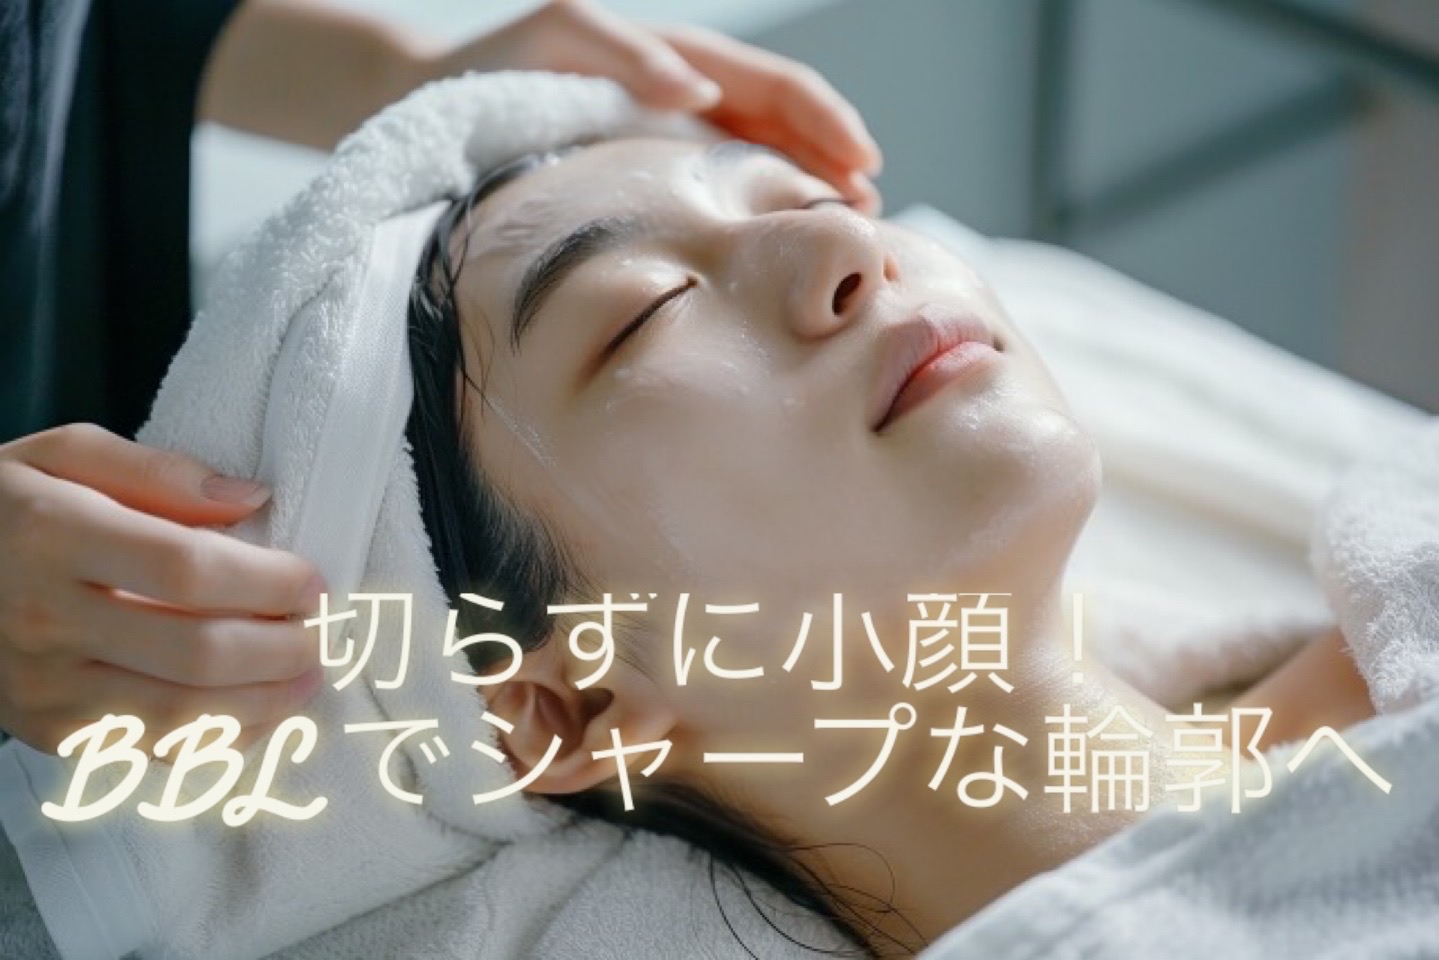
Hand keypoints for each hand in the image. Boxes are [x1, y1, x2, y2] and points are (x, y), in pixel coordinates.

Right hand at [0, 424, 324, 755]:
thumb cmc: (1, 507)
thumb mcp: (60, 454)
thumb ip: (158, 470)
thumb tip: (250, 495)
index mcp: (52, 536)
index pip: (186, 571)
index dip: (266, 581)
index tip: (312, 580)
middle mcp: (45, 620)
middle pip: (196, 651)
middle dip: (281, 648)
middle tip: (322, 632)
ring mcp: (43, 687)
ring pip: (180, 715)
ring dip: (265, 704)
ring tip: (308, 677)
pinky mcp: (48, 732)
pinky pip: (149, 749)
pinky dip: (217, 741)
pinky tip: (260, 716)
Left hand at [421, 0, 883, 211]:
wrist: (434, 108)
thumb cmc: (497, 70)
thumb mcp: (557, 36)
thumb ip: (624, 51)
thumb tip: (698, 90)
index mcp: (681, 63)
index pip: (778, 88)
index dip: (828, 124)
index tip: (864, 169)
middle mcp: (689, 97)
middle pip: (788, 125)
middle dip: (838, 162)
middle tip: (871, 217)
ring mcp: (674, 136)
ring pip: (766, 158)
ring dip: (810, 189)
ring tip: (845, 234)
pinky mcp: (653, 175)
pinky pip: (725, 186)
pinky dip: (762, 210)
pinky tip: (775, 247)